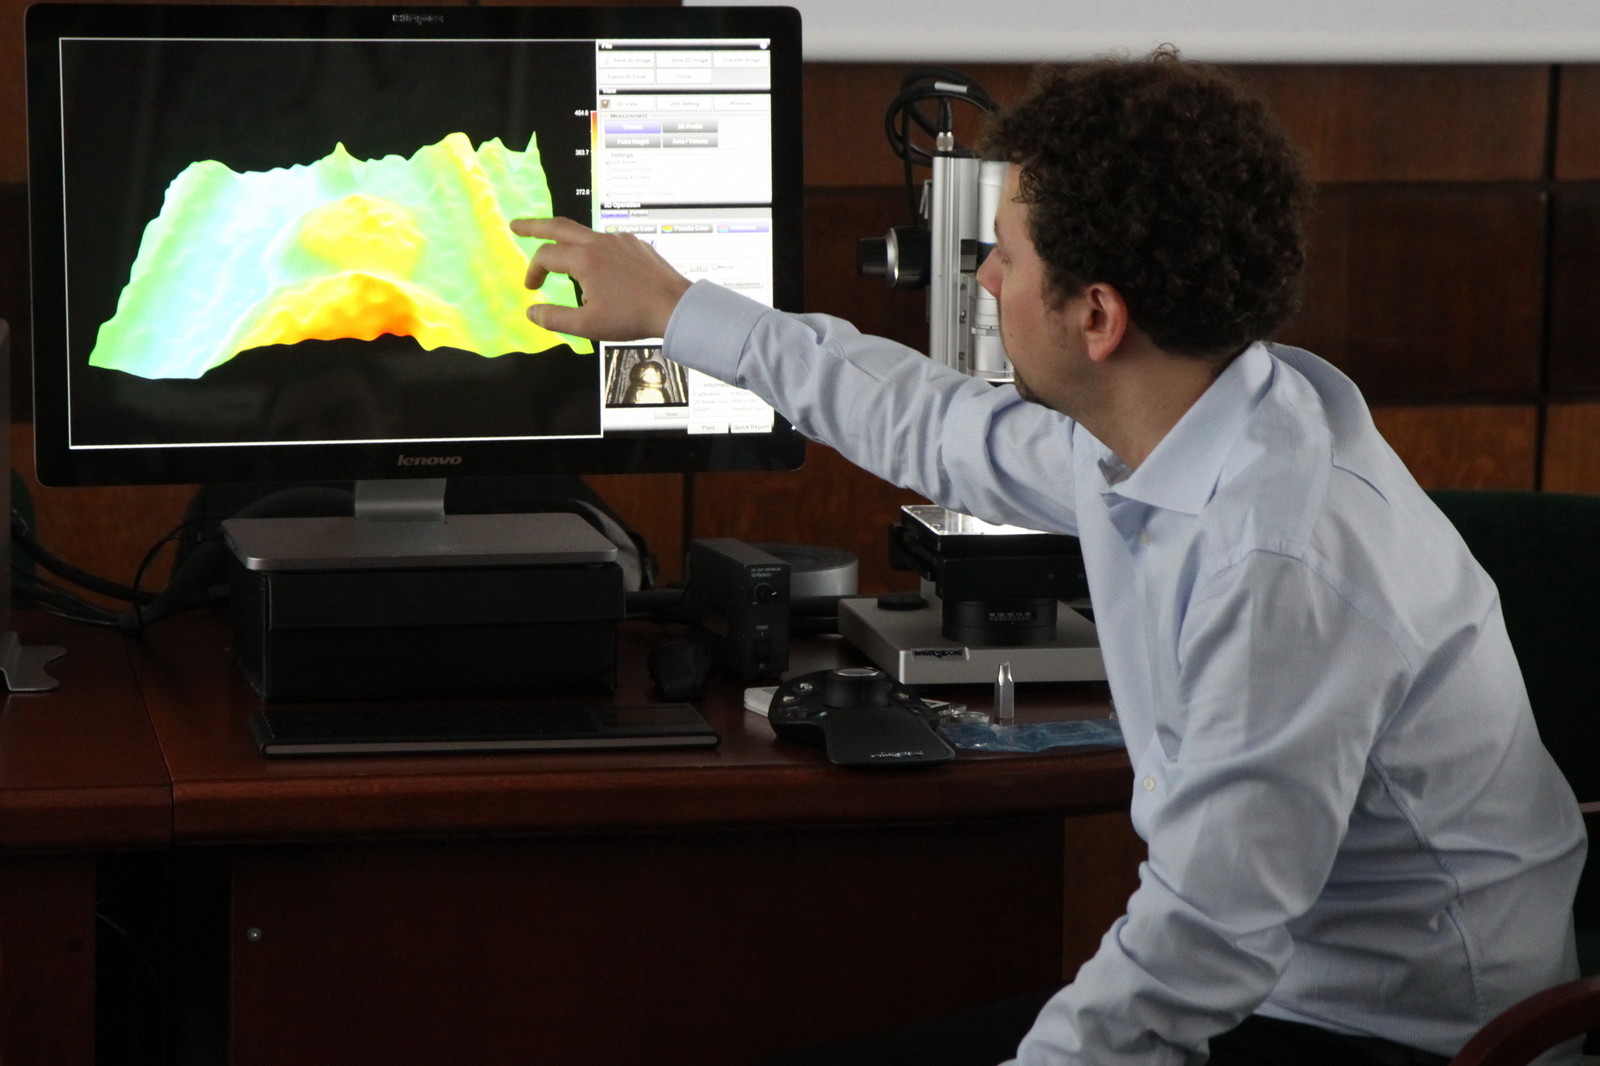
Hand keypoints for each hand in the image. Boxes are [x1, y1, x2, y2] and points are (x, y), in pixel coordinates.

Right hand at [510, 217, 691, 340]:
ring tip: (557, 246)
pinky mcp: (635, 244)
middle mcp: (599, 242)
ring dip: (565, 237)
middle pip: (558, 226)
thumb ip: (555, 318)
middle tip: (517, 225)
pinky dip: (592, 246)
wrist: (675, 307)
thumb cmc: (632, 317)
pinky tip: (597, 263)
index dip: (533, 271)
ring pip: (584, 232)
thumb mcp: (588, 325)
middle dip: (534, 225)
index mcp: (584, 259)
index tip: (532, 289)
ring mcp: (619, 240)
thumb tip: (531, 312)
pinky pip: (606, 240)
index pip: (545, 256)